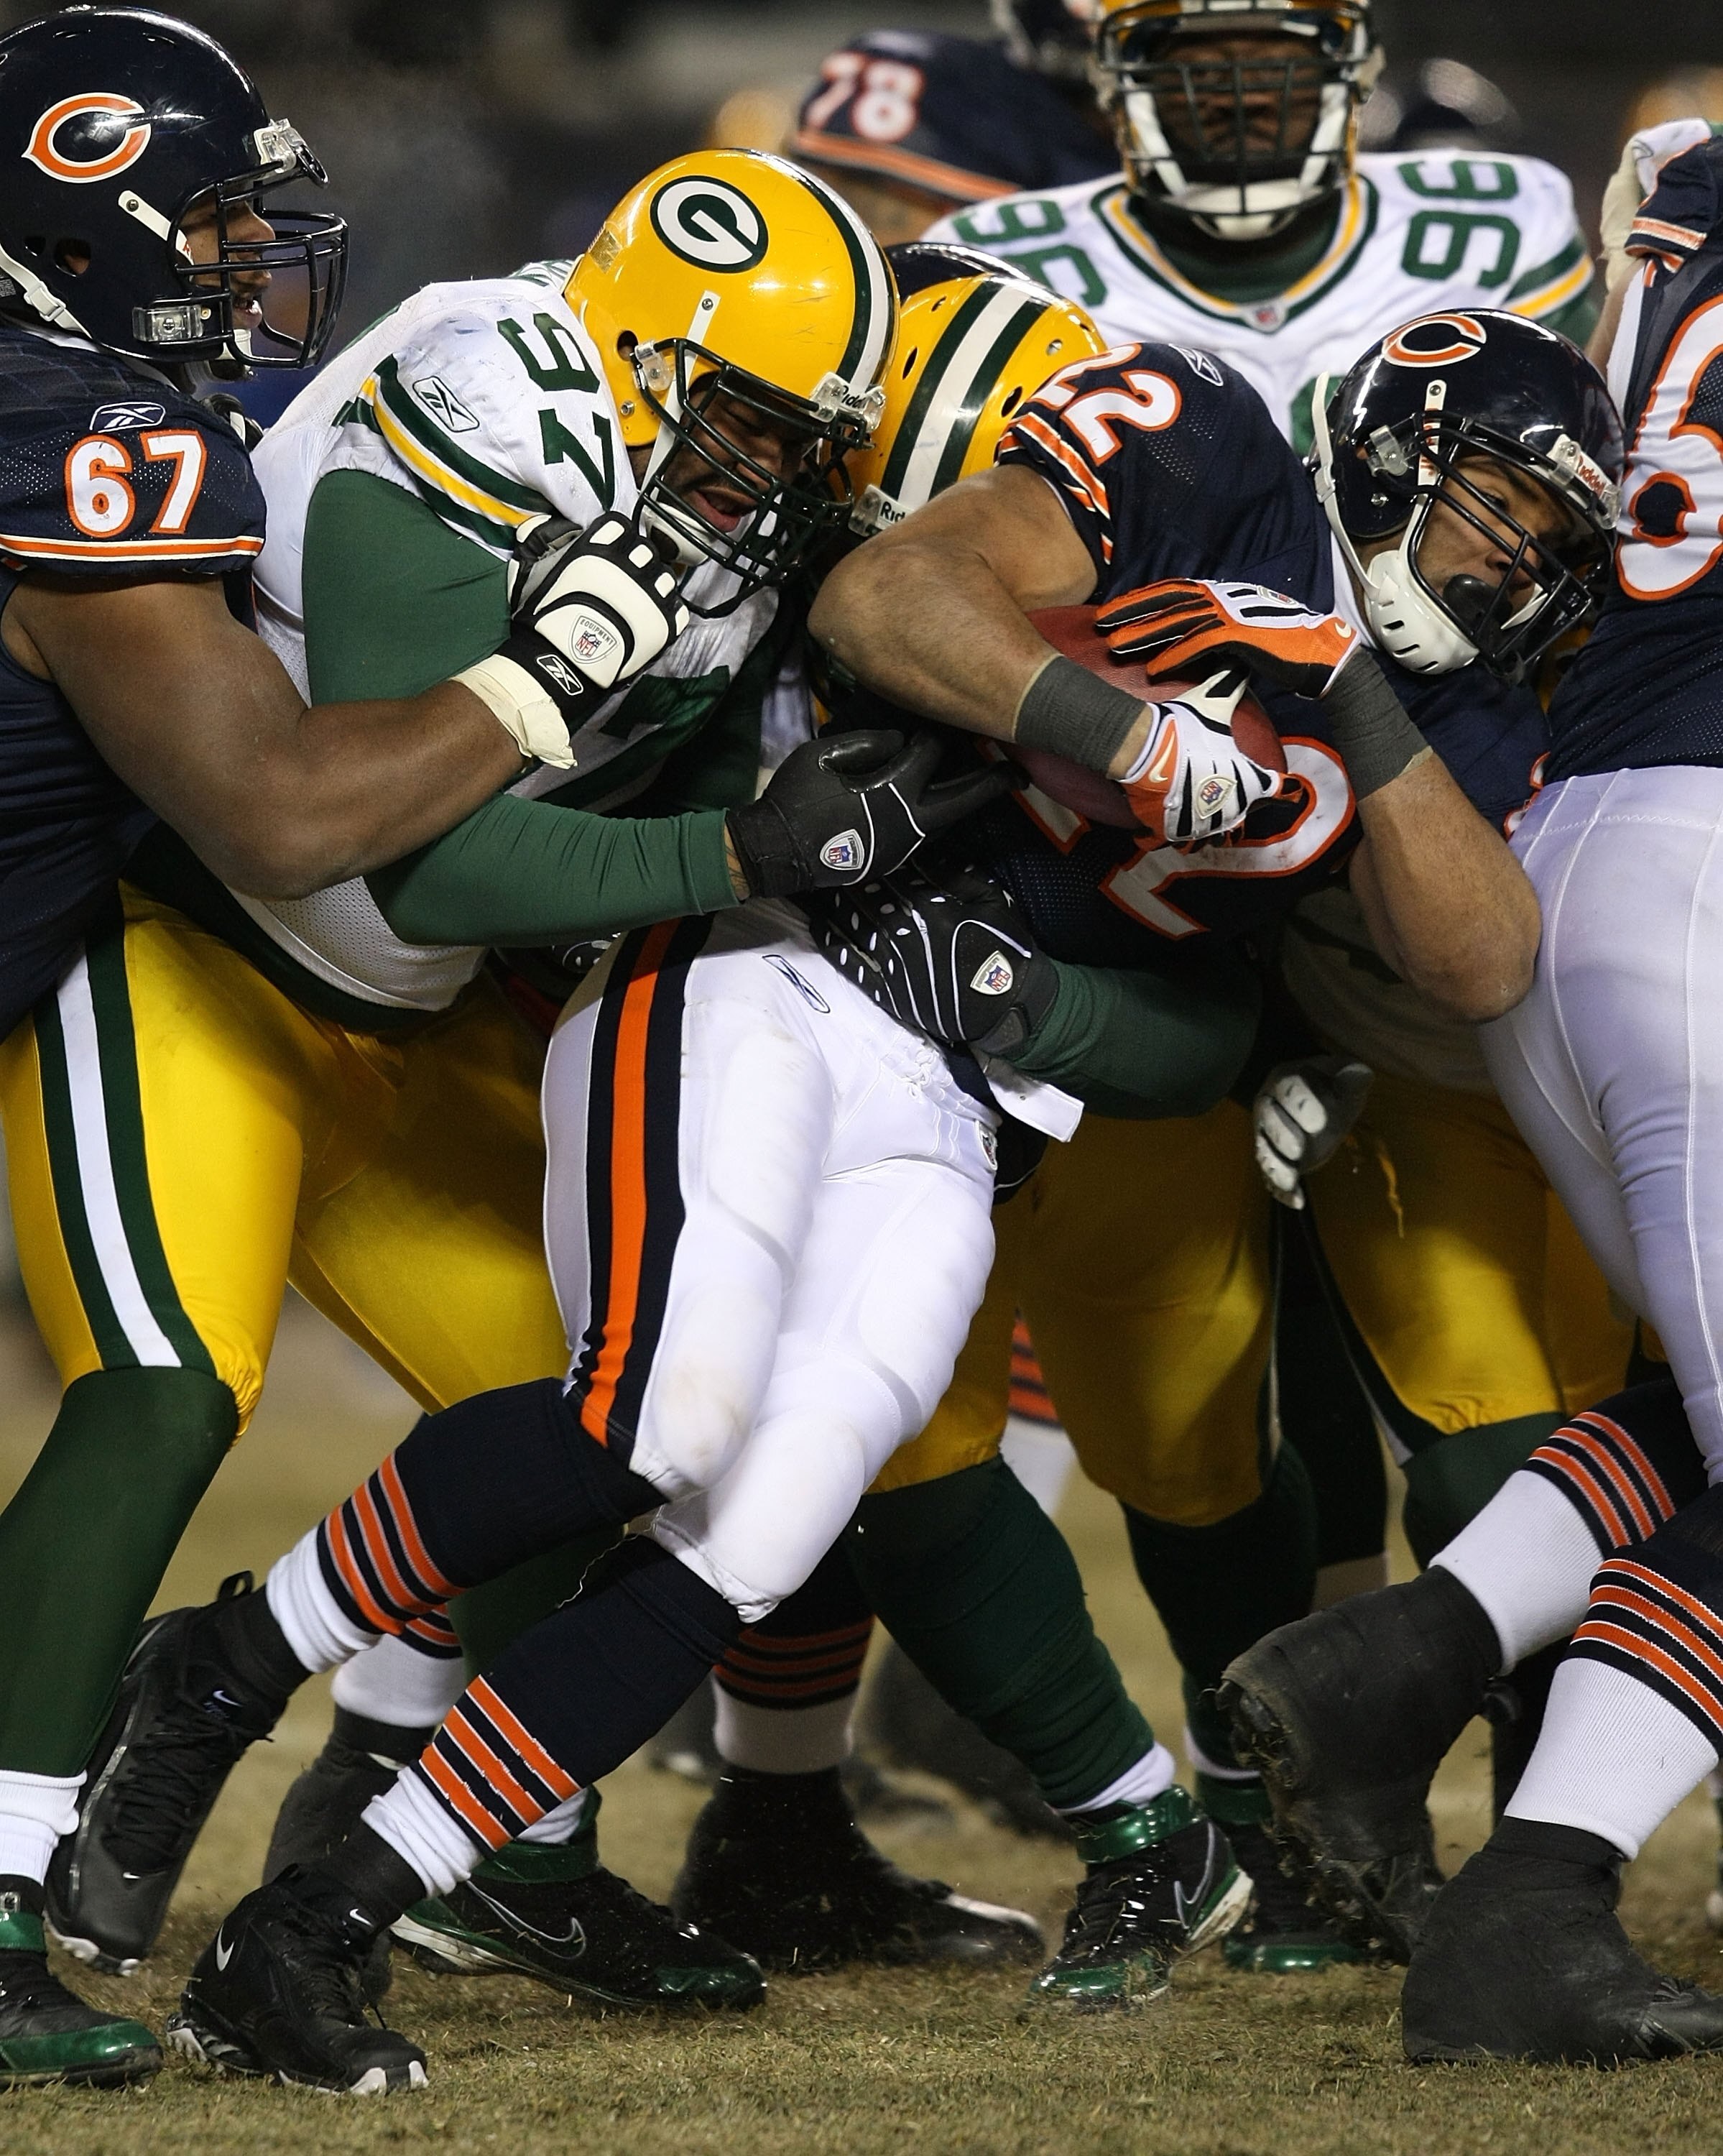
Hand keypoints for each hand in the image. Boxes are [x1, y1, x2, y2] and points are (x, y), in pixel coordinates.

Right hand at [501, 509, 687, 703]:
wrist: (564, 661)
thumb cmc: (546, 618)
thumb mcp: (537, 572)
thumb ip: (549, 545)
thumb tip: (552, 526)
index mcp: (599, 548)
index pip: (621, 525)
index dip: (619, 537)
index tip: (615, 549)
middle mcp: (630, 565)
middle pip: (647, 549)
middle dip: (638, 561)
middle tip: (627, 578)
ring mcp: (651, 594)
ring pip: (667, 576)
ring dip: (656, 584)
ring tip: (643, 600)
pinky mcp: (664, 623)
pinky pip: (680, 607)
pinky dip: (669, 610)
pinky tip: (656, 617)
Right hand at [727, 730, 1010, 898]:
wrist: (775, 853)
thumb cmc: (793, 800)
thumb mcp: (822, 756)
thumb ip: (865, 743)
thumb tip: (896, 739)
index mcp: (891, 792)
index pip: (929, 755)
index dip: (940, 732)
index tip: (949, 717)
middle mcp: (907, 822)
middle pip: (961, 797)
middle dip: (992, 781)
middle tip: (1020, 772)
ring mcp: (902, 844)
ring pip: (947, 817)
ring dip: (969, 798)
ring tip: (993, 782)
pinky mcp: (893, 856)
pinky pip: (926, 829)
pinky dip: (942, 811)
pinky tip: (947, 800)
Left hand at [804, 863, 1057, 1054]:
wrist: (1007, 1007)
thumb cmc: (1006, 950)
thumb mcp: (993, 901)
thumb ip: (959, 874)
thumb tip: (927, 848)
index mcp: (930, 904)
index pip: (890, 872)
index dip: (866, 855)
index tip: (846, 839)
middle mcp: (904, 929)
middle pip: (863, 895)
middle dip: (839, 875)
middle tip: (816, 854)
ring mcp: (892, 961)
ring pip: (851, 924)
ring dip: (828, 903)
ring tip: (808, 883)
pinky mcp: (887, 990)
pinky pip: (852, 965)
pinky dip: (833, 945)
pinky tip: (817, 926)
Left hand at [1098, 578, 1361, 699]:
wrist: (1319, 653)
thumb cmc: (1282, 645)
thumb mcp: (1241, 631)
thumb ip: (1215, 630)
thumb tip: (1190, 640)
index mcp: (1221, 593)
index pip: (1173, 590)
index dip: (1142, 599)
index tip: (1115, 609)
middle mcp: (1223, 597)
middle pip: (1167, 601)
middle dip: (1131, 611)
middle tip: (1100, 621)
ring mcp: (1231, 613)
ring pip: (1176, 622)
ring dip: (1143, 635)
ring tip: (1114, 647)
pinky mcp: (1240, 634)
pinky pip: (1199, 645)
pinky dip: (1174, 656)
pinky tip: (1152, 669)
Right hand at [1119, 670, 1288, 842]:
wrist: (1144, 751)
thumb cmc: (1184, 729)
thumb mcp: (1213, 703)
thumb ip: (1232, 685)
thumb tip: (1245, 663)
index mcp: (1248, 781)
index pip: (1279, 790)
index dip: (1284, 788)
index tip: (1287, 789)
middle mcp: (1232, 810)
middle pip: (1245, 819)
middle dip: (1239, 810)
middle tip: (1228, 795)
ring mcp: (1203, 825)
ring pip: (1215, 836)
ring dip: (1211, 827)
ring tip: (1201, 814)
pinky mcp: (1175, 833)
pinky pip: (1182, 842)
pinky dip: (1178, 835)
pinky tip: (1174, 824)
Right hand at [1254, 1054, 1372, 1208]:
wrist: (1320, 1107)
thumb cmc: (1333, 1090)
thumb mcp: (1347, 1081)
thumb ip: (1352, 1077)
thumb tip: (1358, 1074)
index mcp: (1286, 1080)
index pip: (1288, 1088)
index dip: (1301, 1105)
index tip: (1319, 1123)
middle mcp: (1268, 1105)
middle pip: (1269, 1121)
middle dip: (1282, 1136)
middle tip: (1299, 1150)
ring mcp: (1267, 1134)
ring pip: (1264, 1149)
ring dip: (1276, 1166)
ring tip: (1291, 1180)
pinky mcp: (1273, 1159)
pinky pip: (1270, 1175)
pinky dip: (1281, 1190)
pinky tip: (1298, 1200)